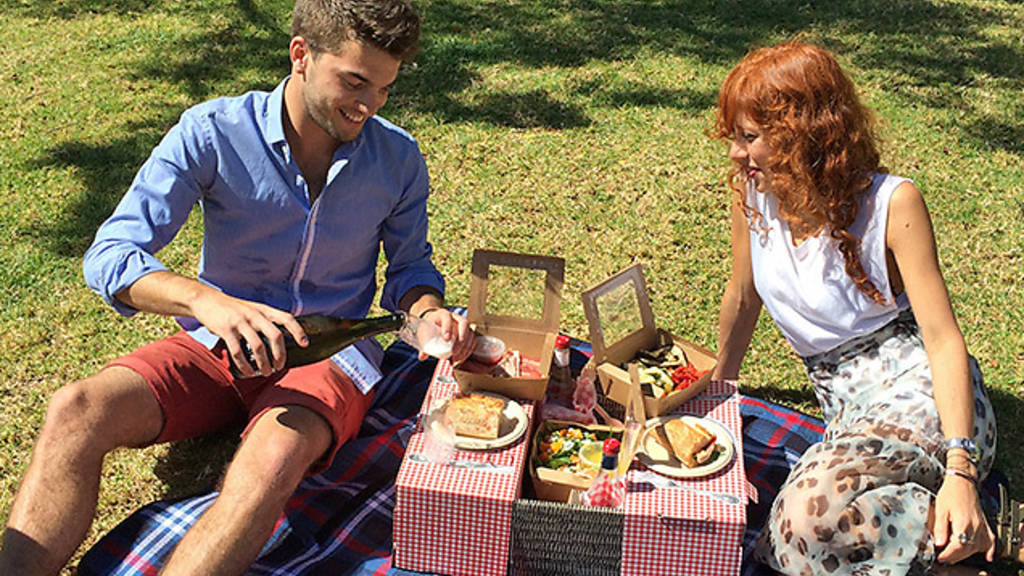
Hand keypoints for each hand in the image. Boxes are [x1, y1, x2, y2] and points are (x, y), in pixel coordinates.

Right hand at [190, 291, 306, 377]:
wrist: (207, 300)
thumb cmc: (233, 309)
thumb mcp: (253, 309)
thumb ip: (265, 321)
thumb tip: (280, 341)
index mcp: (264, 309)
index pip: (286, 318)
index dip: (298, 331)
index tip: (305, 344)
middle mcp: (255, 315)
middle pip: (276, 336)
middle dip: (280, 355)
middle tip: (279, 367)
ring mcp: (241, 322)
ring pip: (258, 347)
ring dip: (264, 363)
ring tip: (265, 372)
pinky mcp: (226, 330)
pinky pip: (238, 352)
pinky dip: (244, 365)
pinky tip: (247, 371)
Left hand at [419, 308, 474, 362]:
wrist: (437, 323)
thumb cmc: (431, 328)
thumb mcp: (425, 333)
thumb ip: (424, 345)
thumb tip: (422, 357)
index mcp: (443, 314)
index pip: (447, 317)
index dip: (448, 328)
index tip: (446, 339)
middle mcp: (456, 317)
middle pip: (464, 324)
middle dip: (460, 339)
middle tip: (454, 352)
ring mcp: (464, 324)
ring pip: (470, 332)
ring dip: (465, 347)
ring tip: (457, 357)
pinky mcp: (469, 332)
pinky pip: (473, 340)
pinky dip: (469, 349)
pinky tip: (462, 357)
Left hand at [933, 473, 994, 564]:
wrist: (963, 482)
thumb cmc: (950, 493)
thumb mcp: (940, 509)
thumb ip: (940, 528)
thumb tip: (938, 543)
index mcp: (963, 523)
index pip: (957, 546)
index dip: (948, 555)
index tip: (940, 557)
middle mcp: (975, 527)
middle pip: (967, 549)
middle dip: (954, 556)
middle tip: (943, 557)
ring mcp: (982, 526)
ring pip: (976, 547)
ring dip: (965, 554)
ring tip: (953, 555)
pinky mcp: (985, 525)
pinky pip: (990, 541)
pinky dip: (989, 550)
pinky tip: (987, 556)